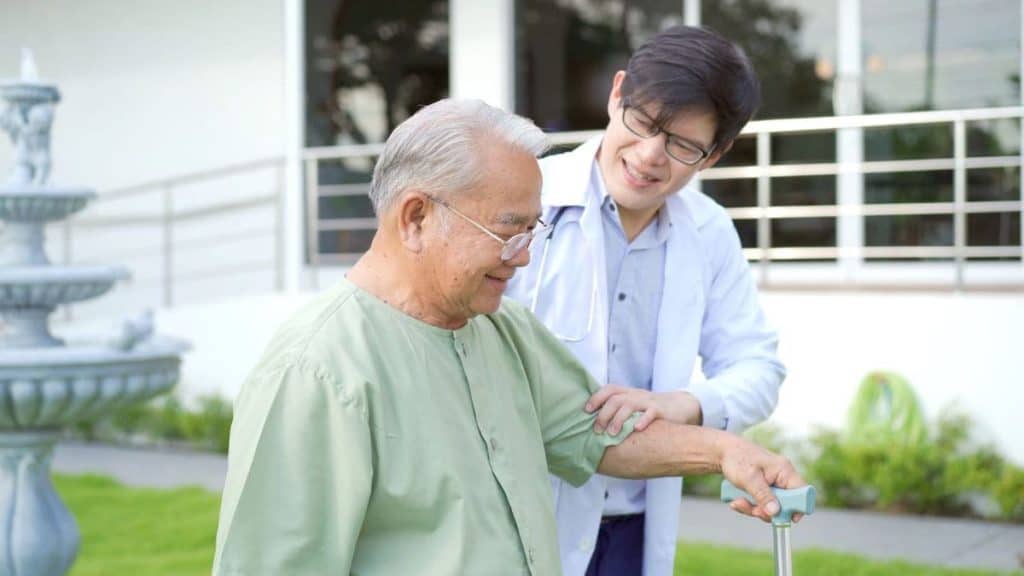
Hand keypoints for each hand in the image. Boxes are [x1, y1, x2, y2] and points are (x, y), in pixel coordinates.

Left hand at [585, 386, 702, 434]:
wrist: (680, 406)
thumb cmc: (651, 409)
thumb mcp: (634, 406)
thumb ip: (619, 411)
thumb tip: (595, 425)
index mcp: (628, 393)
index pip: (609, 389)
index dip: (596, 398)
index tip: (586, 411)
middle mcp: (636, 395)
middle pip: (616, 399)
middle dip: (604, 414)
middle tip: (597, 430)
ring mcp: (648, 401)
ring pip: (630, 405)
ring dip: (618, 419)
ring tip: (611, 433)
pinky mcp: (661, 410)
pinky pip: (651, 412)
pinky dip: (643, 420)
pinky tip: (636, 429)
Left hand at [717, 434, 805, 522]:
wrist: (723, 452)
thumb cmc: (737, 459)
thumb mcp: (749, 478)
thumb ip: (763, 495)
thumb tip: (775, 513)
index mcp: (785, 470)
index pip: (803, 492)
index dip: (798, 508)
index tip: (784, 518)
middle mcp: (782, 478)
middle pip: (786, 505)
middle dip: (768, 512)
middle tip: (753, 511)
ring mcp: (774, 484)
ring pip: (772, 508)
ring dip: (754, 510)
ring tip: (738, 503)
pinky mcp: (764, 490)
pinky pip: (762, 505)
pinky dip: (750, 506)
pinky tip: (736, 502)